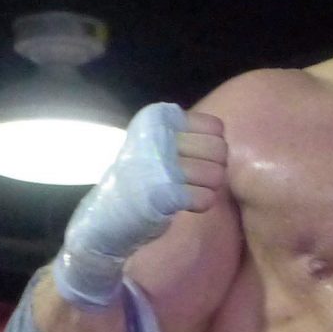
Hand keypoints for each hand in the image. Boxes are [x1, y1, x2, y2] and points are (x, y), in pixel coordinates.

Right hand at [51, 103, 228, 307]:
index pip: (215, 128)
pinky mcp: (164, 195)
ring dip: (208, 188)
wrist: (107, 214)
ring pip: (216, 174)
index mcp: (157, 117)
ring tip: (188, 191)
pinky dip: (200, 204)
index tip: (192, 158)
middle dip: (214, 168)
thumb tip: (224, 142)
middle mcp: (158, 136)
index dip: (212, 147)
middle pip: (219, 150)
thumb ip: (187, 133)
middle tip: (194, 179)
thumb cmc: (140, 174)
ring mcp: (160, 165)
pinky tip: (184, 204)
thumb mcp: (156, 139)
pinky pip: (206, 198)